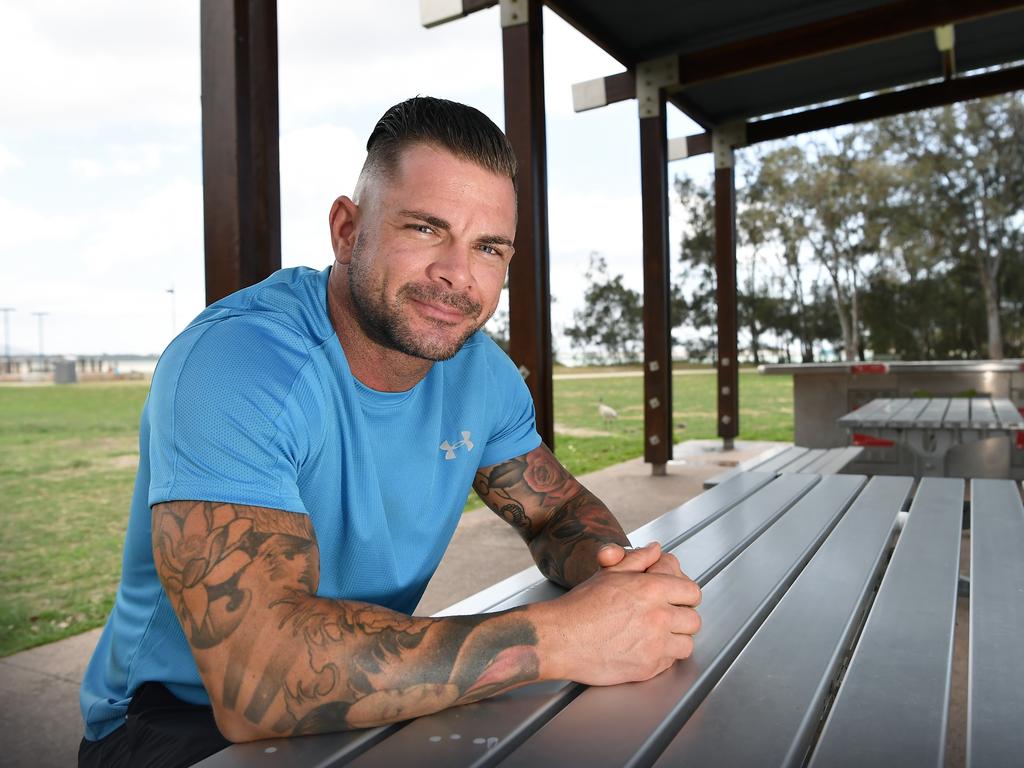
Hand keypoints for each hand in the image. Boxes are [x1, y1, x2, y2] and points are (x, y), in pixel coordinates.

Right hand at [534, 543, 701, 686]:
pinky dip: (662, 657)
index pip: (692, 592)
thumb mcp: (610, 573)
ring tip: (658, 635)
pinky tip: (644, 648)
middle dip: (682, 618)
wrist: (561, 638)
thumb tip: (655, 550)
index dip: (685, 595)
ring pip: (687, 644)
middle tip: (666, 618)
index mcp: (652, 589)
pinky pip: (670, 663)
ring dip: (676, 640)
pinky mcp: (648, 668)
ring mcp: (655, 644)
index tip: (677, 599)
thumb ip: (637, 559)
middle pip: (693, 620)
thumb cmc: (581, 606)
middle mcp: (658, 616)